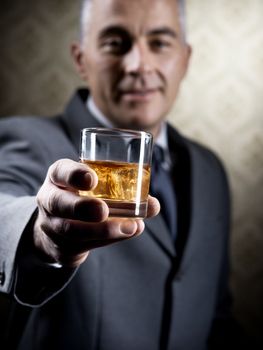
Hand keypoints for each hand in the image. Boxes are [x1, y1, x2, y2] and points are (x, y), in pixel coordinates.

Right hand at [33, 159, 159, 266]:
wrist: (57, 232)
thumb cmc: (83, 200)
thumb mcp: (94, 189)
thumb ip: (122, 192)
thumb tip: (154, 205)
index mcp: (58, 179)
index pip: (60, 172)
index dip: (74, 175)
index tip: (92, 180)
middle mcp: (51, 200)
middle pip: (58, 203)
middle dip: (82, 207)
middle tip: (103, 210)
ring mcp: (53, 226)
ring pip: (72, 230)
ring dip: (103, 229)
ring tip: (131, 226)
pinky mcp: (62, 247)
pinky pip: (83, 246)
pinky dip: (108, 240)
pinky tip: (128, 233)